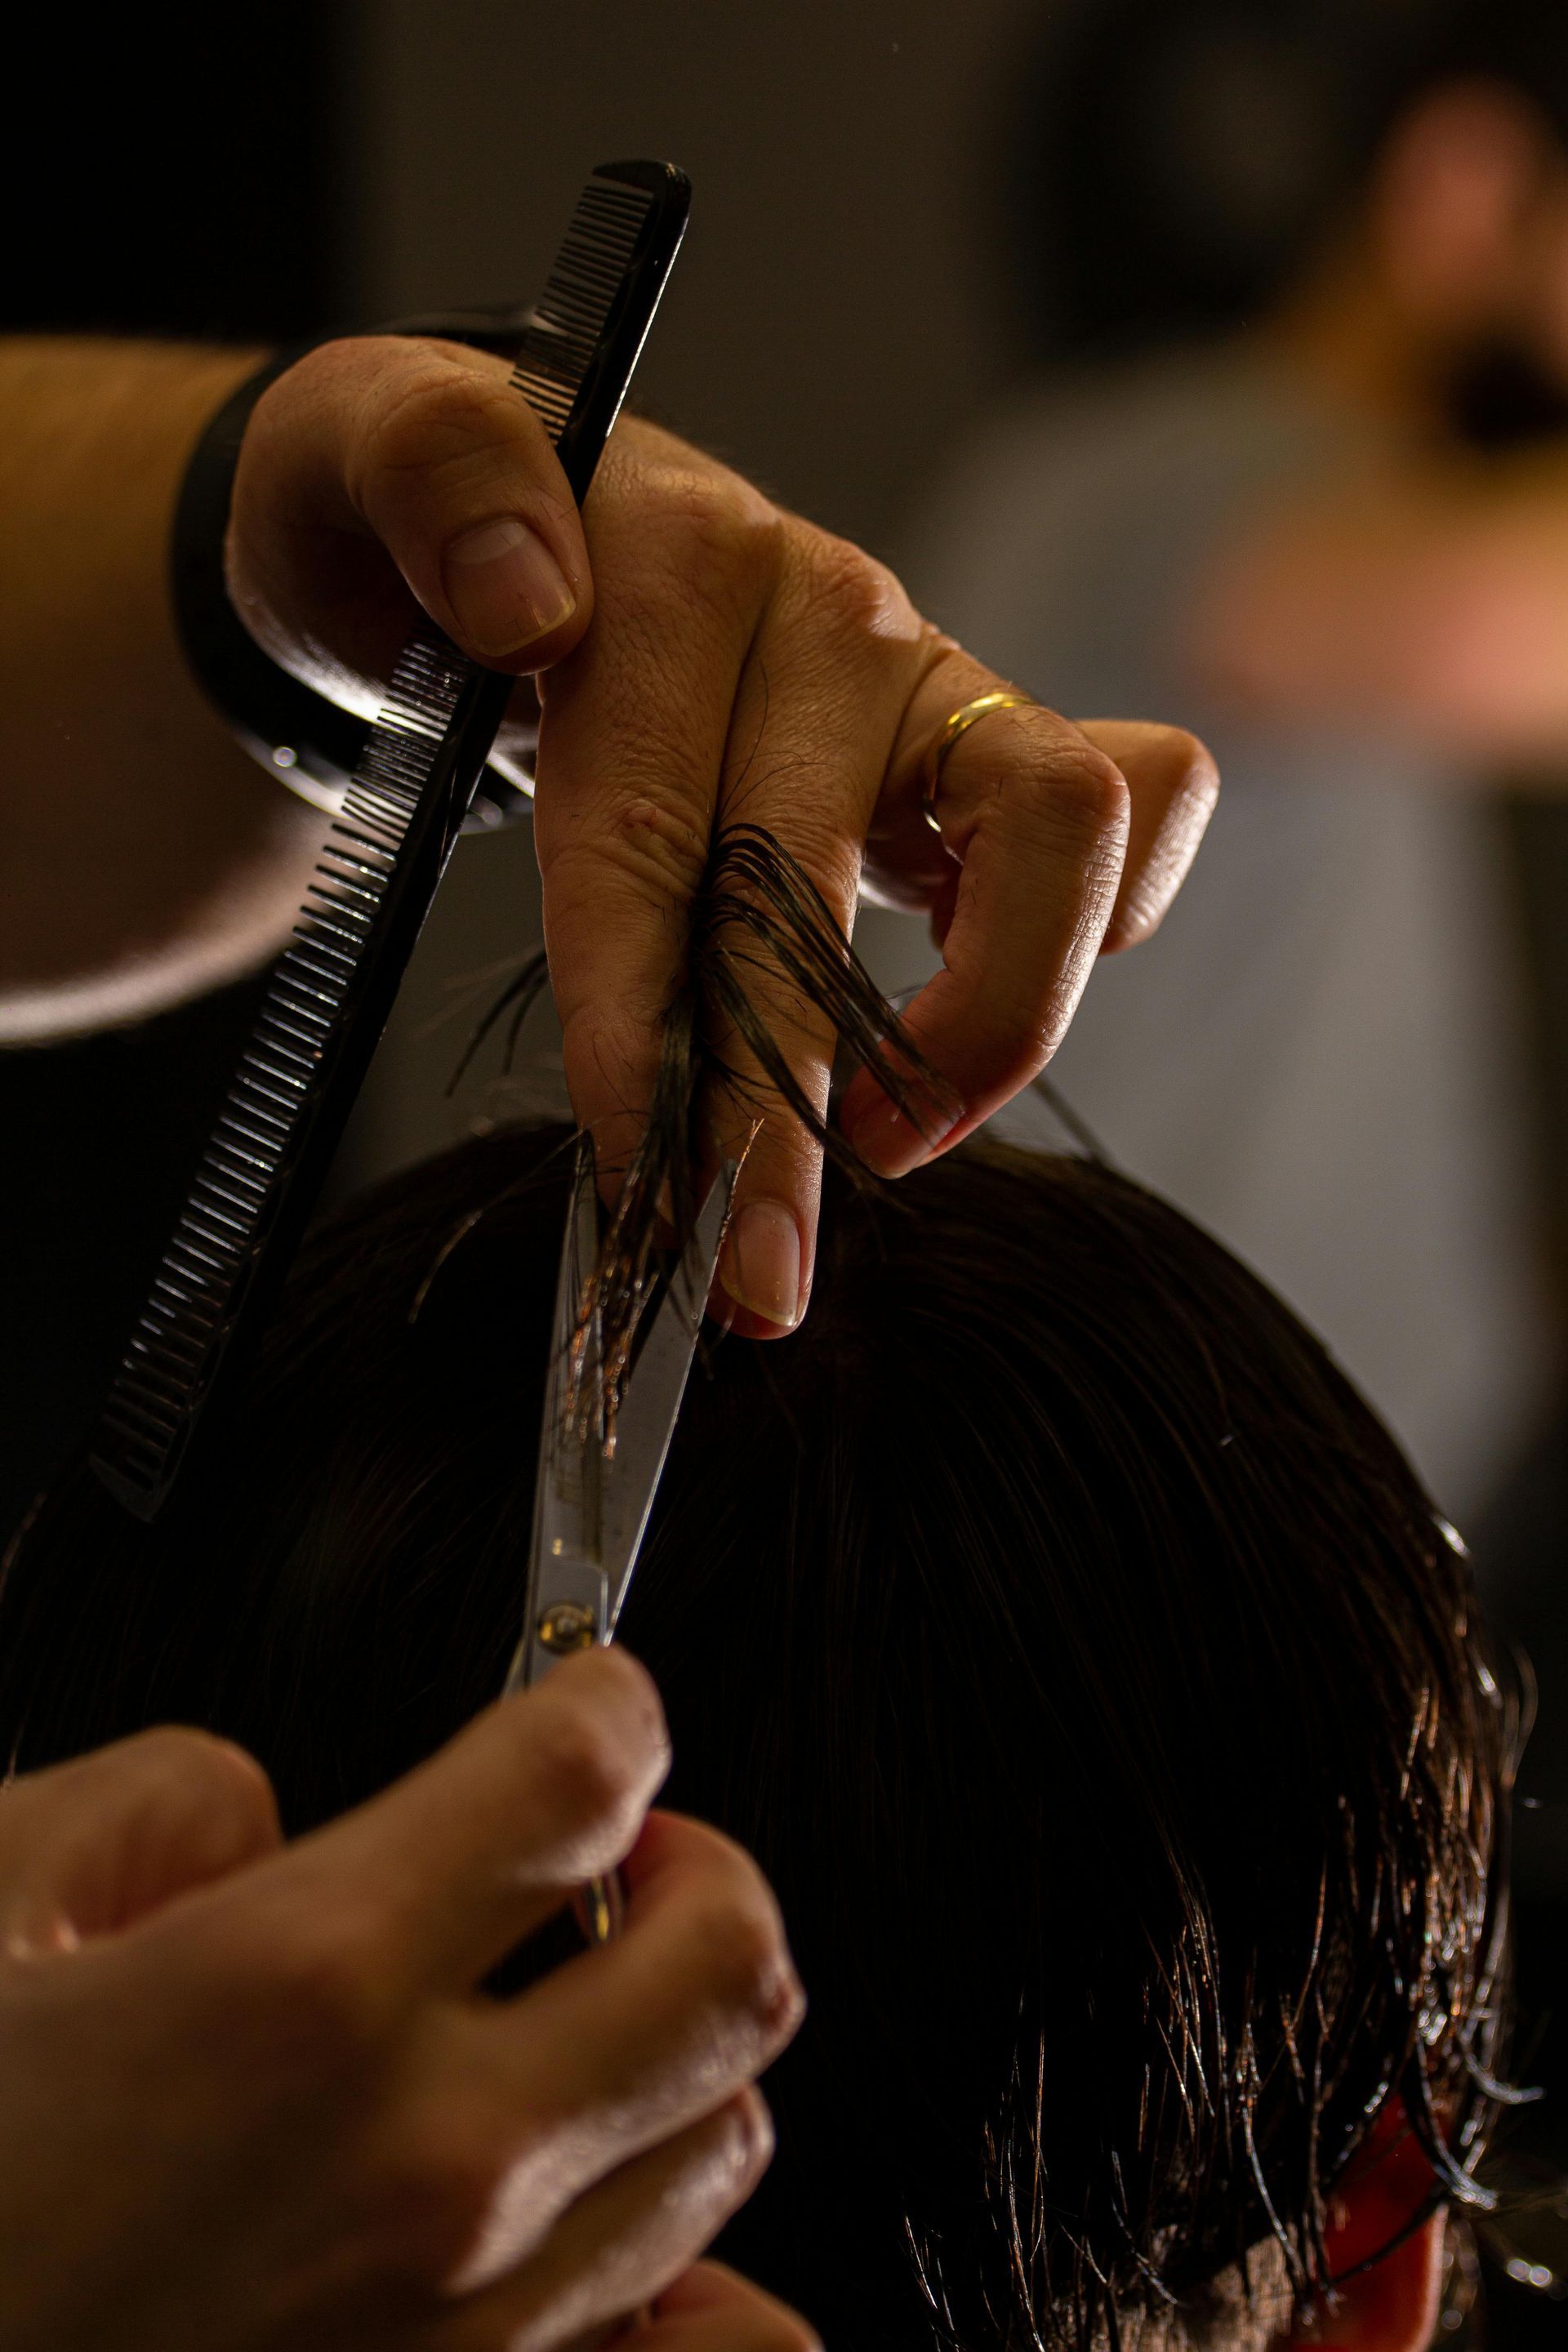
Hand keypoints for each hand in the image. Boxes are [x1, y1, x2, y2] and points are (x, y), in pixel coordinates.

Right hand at [0, 1648, 806, 2351]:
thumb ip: (145, 1810)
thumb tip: (255, 1823)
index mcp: (298, 1994)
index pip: (580, 1774)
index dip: (610, 1699)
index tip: (596, 1700)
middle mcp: (421, 2168)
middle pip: (729, 1957)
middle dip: (699, 1865)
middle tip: (620, 1858)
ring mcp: (462, 2336)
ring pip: (725, 2138)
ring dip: (681, 2046)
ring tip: (585, 2022)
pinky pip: (695, 2346)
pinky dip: (684, 2269)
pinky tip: (596, 2220)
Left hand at [230, 338, 1217, 1332]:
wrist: (512, 529)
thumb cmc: (427, 554)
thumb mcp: (359, 468)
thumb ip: (425, 472)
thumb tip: (528, 604)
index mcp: (669, 560)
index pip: (656, 821)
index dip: (644, 1020)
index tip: (636, 1180)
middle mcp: (823, 610)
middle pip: (828, 867)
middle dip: (784, 1097)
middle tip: (753, 1276)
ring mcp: (927, 675)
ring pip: (1053, 822)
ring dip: (985, 1022)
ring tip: (881, 1148)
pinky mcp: (987, 741)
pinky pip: (1140, 803)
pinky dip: (1093, 928)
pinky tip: (970, 1028)